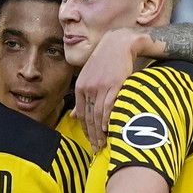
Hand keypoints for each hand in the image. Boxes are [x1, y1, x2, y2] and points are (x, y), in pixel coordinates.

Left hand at [72, 29, 134, 151]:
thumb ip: (82, 97)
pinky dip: (108, 119)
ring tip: (104, 144)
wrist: (119, 43)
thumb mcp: (89, 78)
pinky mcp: (114, 84)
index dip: (85, 131)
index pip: (81, 115)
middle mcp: (87, 88)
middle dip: (92, 136)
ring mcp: (100, 86)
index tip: (91, 142)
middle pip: (89, 117)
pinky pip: (109, 105)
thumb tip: (73, 116)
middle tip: (97, 149)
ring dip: (100, 132)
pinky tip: (109, 129)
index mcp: (80, 87)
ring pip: (98, 114)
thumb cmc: (105, 62)